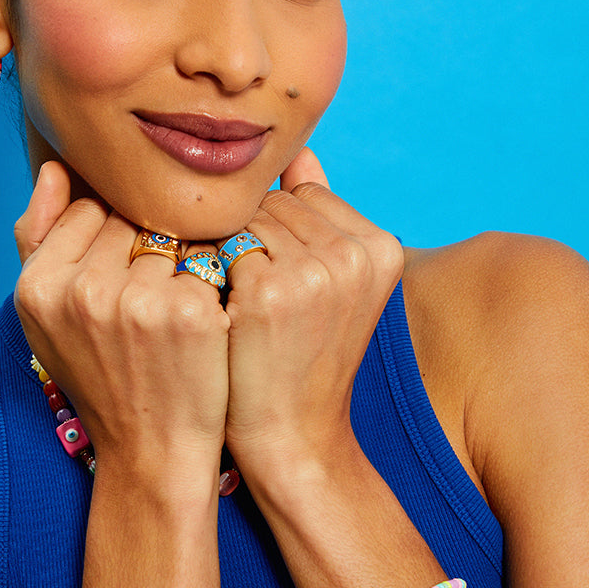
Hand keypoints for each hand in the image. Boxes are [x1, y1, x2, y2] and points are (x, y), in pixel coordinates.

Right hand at [13, 162, 229, 485]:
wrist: (152, 450)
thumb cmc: (103, 374)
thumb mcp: (49, 315)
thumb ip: (39, 238)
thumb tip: (55, 168)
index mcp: (37, 286)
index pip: (89, 210)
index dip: (115, 239)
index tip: (123, 279)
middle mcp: (81, 291)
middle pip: (133, 218)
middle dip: (150, 246)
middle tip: (154, 299)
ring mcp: (137, 301)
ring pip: (175, 234)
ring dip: (185, 258)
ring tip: (178, 309)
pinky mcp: (189, 313)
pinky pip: (209, 259)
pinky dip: (213, 281)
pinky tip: (206, 319)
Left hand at [222, 148, 403, 477]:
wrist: (294, 436)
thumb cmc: (304, 357)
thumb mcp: (332, 284)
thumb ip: (322, 214)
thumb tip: (300, 151)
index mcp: (382, 247)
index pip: (306, 194)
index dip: (274, 230)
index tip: (269, 273)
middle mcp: (356, 252)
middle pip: (273, 202)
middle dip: (248, 236)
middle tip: (240, 286)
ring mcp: (314, 270)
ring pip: (242, 219)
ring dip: (223, 249)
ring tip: (226, 295)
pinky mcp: (268, 290)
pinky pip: (218, 246)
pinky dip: (206, 269)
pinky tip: (213, 303)